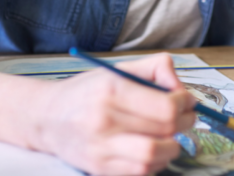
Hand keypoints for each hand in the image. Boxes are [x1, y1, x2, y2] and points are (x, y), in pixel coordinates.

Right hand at [32, 53, 195, 175]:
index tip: (187, 101)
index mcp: (111, 89)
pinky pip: (140, 172)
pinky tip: (153, 149)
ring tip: (170, 136)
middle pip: (164, 130)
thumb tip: (181, 87)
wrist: (46, 118)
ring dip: (172, 147)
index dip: (185, 105)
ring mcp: (101, 147)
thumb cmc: (86, 92)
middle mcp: (104, 119)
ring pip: (154, 156)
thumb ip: (154, 68)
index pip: (165, 106)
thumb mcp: (116, 69)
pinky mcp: (100, 168)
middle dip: (184, 124)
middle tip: (186, 118)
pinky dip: (155, 163)